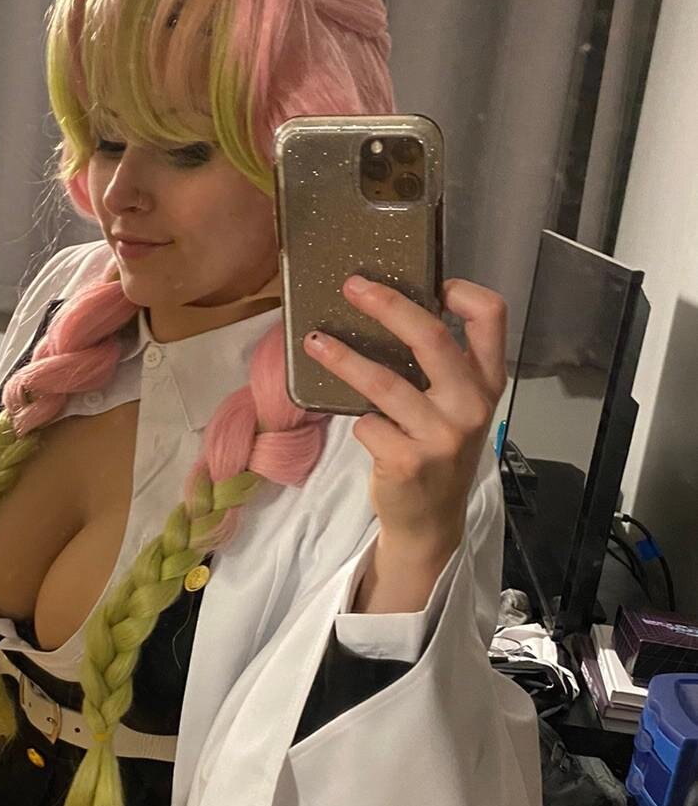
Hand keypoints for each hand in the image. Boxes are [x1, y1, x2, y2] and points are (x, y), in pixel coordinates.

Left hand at [303, 274, 506, 558]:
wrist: (430, 523)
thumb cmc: (437, 454)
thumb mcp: (457, 409)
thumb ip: (442, 370)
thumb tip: (392, 314)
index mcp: (487, 384)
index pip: (492, 318)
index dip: (464, 292)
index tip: (434, 283)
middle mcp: (471, 406)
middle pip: (430, 337)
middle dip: (387, 305)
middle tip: (352, 286)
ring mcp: (441, 435)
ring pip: (384, 381)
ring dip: (343, 358)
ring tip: (314, 342)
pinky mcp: (408, 461)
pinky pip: (367, 423)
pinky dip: (355, 419)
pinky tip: (353, 422)